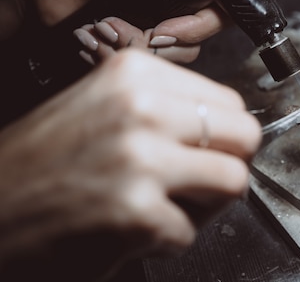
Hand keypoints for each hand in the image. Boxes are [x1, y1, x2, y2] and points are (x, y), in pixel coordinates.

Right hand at [0, 49, 260, 280]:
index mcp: (136, 73)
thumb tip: (225, 126)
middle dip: (227, 165)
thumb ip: (166, 105)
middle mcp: (142, 107)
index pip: (229, 102)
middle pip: (244, 135)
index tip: (203, 151)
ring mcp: (140, 157)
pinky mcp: (135, 211)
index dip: (222, 135)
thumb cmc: (43, 161)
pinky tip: (131, 229)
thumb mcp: (104, 104)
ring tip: (168, 207)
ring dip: (206, 205)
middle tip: (198, 182)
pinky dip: (166, 239)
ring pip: (232, 181)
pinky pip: (189, 231)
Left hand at [3, 0, 228, 62]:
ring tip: (104, 30)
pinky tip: (98, 41)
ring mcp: (155, 26)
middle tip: (135, 31)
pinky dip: (120, 59)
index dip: (201, 21)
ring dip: (139, 50)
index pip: (218, 0)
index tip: (166, 26)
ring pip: (176, 57)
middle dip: (167, 42)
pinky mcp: (135, 47)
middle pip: (201, 36)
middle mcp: (173, 0)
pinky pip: (146, 66)